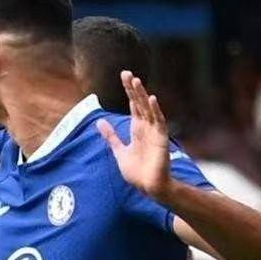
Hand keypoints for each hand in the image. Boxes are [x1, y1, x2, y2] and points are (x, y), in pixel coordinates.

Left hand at [97, 71, 172, 202]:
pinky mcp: (161, 138)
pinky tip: (152, 99)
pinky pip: (159, 121)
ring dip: (142, 95)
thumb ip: (111, 136)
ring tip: (136, 81)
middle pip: (139, 103)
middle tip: (126, 73)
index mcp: (137, 129)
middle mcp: (146, 127)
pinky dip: (156, 110)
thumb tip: (99, 121)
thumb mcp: (119, 151)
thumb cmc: (136, 172)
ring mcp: (154, 132)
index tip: (124, 76)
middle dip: (133, 88)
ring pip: (148, 108)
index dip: (129, 91)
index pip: (133, 105)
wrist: (148, 187)